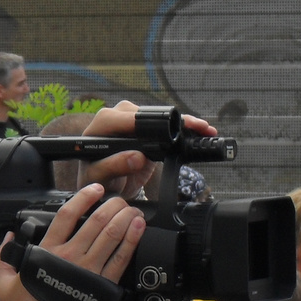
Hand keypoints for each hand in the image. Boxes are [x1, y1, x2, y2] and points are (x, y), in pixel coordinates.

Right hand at [0, 183, 145, 300]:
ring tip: (133, 209)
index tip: (95, 189)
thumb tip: (7, 239)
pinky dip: (132, 240)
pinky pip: (122, 257)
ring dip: (126, 217)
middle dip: (112, 204)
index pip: (67, 215)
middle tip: (120, 199)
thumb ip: (1, 259)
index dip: (83, 197)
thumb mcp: (4, 287)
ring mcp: (90, 271)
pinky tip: (138, 229)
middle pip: (96, 221)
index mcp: (47, 253)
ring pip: (112, 235)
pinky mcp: (105, 286)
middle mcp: (71, 258)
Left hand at [81, 100, 216, 195]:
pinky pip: (168, 126)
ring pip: (162, 118)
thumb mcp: (99, 176)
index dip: (148, 124)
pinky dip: (184, 129)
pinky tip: (199, 130)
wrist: (107, 185)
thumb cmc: (96, 178)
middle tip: (196, 128)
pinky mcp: (148, 130)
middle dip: (174, 121)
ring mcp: (135, 121)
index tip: (167, 131)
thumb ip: (113, 165)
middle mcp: (119, 116)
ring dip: (185, 123)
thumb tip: (137, 157)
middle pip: (150, 114)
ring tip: (204, 129)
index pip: (128, 118)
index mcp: (103, 123)